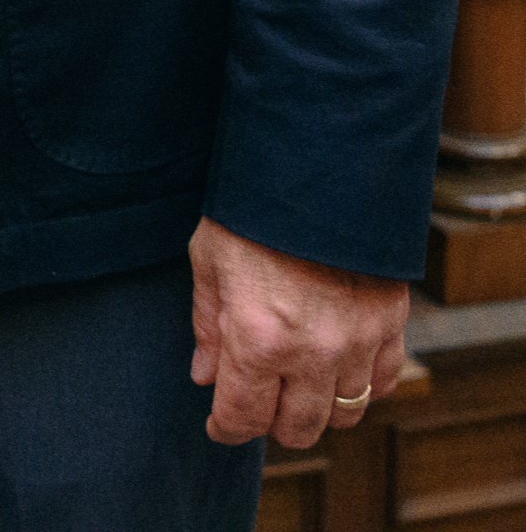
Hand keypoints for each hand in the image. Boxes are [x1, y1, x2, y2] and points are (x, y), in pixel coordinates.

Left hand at [189, 217, 407, 448]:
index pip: (243, 416)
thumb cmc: (250, 207)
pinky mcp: (390, 324)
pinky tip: (336, 365)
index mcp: (257, 337)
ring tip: (295, 382)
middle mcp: (311, 352)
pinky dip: (360, 385)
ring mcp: (356, 342)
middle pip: (298, 428)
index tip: (218, 424)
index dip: (225, 426)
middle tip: (257, 399)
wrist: (313, 166)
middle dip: (271, 422)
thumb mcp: (209, 258)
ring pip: (343, 414)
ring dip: (317, 407)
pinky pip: (382, 383)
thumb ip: (208, 324)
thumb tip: (205, 375)